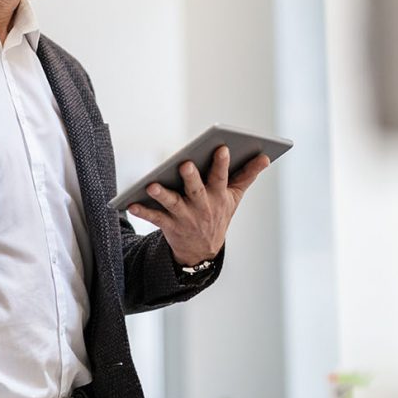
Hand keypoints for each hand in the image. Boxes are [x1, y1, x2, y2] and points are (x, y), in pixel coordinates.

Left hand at [128, 146, 270, 266]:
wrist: (203, 251)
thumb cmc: (219, 213)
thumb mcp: (235, 197)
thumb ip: (248, 175)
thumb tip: (266, 156)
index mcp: (219, 196)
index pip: (222, 177)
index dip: (222, 164)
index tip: (222, 147)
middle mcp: (202, 206)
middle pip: (196, 190)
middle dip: (191, 177)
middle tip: (185, 163)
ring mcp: (185, 217)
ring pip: (173, 204)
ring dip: (162, 195)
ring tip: (152, 184)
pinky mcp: (169, 226)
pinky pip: (154, 218)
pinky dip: (143, 211)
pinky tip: (131, 204)